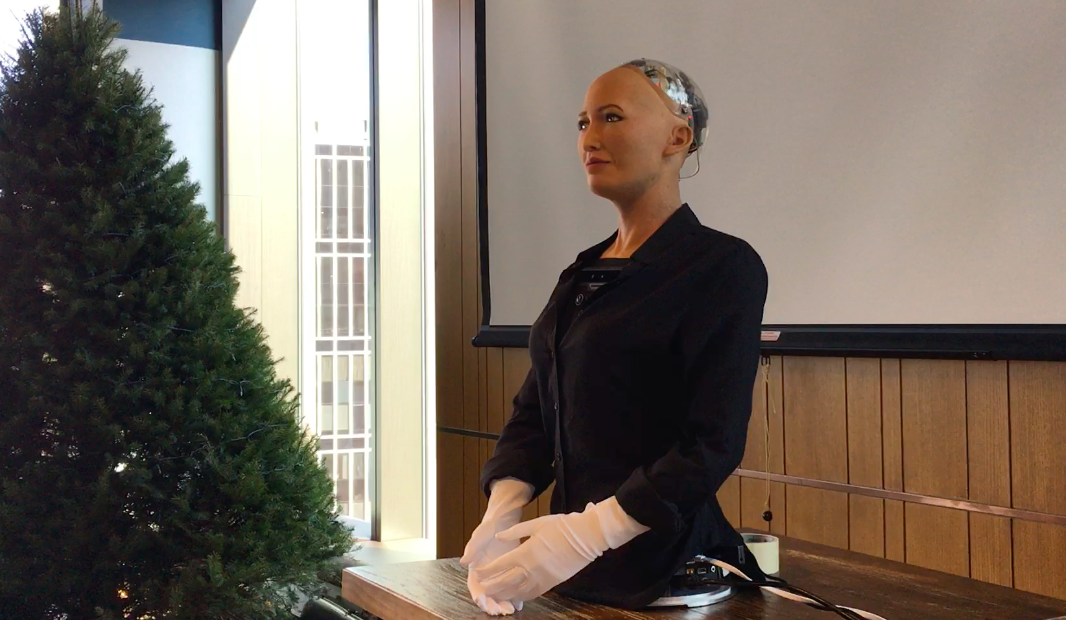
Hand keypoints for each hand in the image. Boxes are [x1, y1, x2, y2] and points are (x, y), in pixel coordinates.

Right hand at [460, 478, 532, 614]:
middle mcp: (486, 575)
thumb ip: (472, 548)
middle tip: (501, 611)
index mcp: (475, 568)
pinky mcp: (510, 573)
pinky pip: (511, 588)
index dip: (478, 597)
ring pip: (499, 594)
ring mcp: (498, 575)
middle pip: (487, 595)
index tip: (483, 604)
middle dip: (493, 605)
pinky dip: (514, 597)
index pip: (474, 587)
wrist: (504, 521)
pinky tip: (520, 603)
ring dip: (503, 604)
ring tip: (511, 610)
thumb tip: (463, 562)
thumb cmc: (489, 527)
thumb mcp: (480, 535)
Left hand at [473, 497, 648, 603]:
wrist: (587, 536)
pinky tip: (516, 597)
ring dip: (505, 594)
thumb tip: (499, 536)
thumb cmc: (563, 525)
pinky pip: (534, 593)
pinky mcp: (553, 582)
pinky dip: (523, 596)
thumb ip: (515, 532)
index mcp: (526, 552)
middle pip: (506, 582)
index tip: (478, 572)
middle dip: (492, 586)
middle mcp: (532, 568)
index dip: (488, 570)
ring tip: (495, 595)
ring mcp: (543, 577)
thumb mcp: (537, 523)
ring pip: (518, 591)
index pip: (500, 565)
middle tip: (482, 589)